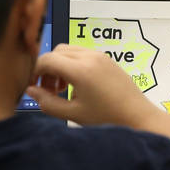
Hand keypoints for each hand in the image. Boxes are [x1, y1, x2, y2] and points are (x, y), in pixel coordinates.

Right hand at [26, 45, 159, 128]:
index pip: (46, 59)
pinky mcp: (106, 58)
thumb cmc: (107, 118)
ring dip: (59, 65)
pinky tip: (77, 84)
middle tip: (48, 90)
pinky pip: (81, 53)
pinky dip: (72, 64)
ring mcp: (99, 55)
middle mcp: (89, 56)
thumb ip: (48, 102)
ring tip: (62, 88)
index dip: (35, 72)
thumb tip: (31, 90)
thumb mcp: (73, 114)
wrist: (139, 117)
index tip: (33, 87)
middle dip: (47, 68)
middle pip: (56, 52)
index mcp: (80, 70)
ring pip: (68, 50)